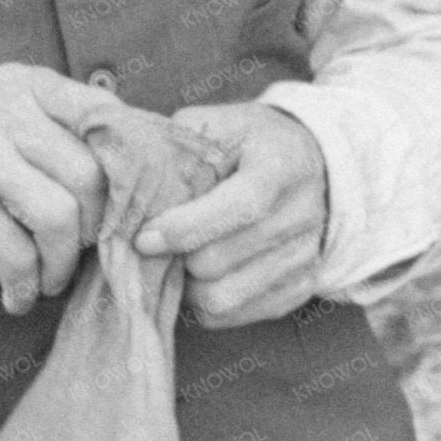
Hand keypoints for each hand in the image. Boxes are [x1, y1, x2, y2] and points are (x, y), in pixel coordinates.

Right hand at [0, 63, 116, 315]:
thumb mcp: (3, 123)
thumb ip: (60, 135)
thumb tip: (138, 176)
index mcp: (25, 84)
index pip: (104, 114)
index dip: (126, 168)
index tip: (123, 207)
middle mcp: (2, 106)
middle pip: (88, 175)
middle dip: (93, 229)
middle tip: (77, 253)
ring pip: (57, 215)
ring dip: (60, 264)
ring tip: (47, 279)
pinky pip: (14, 250)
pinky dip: (24, 284)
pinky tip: (17, 295)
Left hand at [132, 102, 328, 328]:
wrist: (308, 162)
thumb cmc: (247, 142)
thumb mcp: (216, 124)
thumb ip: (178, 148)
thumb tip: (132, 185)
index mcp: (282, 163)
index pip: (239, 206)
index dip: (187, 227)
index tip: (144, 237)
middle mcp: (303, 214)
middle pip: (220, 260)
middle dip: (175, 256)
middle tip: (154, 244)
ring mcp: (305, 256)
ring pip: (223, 296)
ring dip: (186, 285)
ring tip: (176, 260)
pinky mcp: (300, 288)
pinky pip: (236, 315)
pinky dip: (205, 303)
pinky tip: (198, 276)